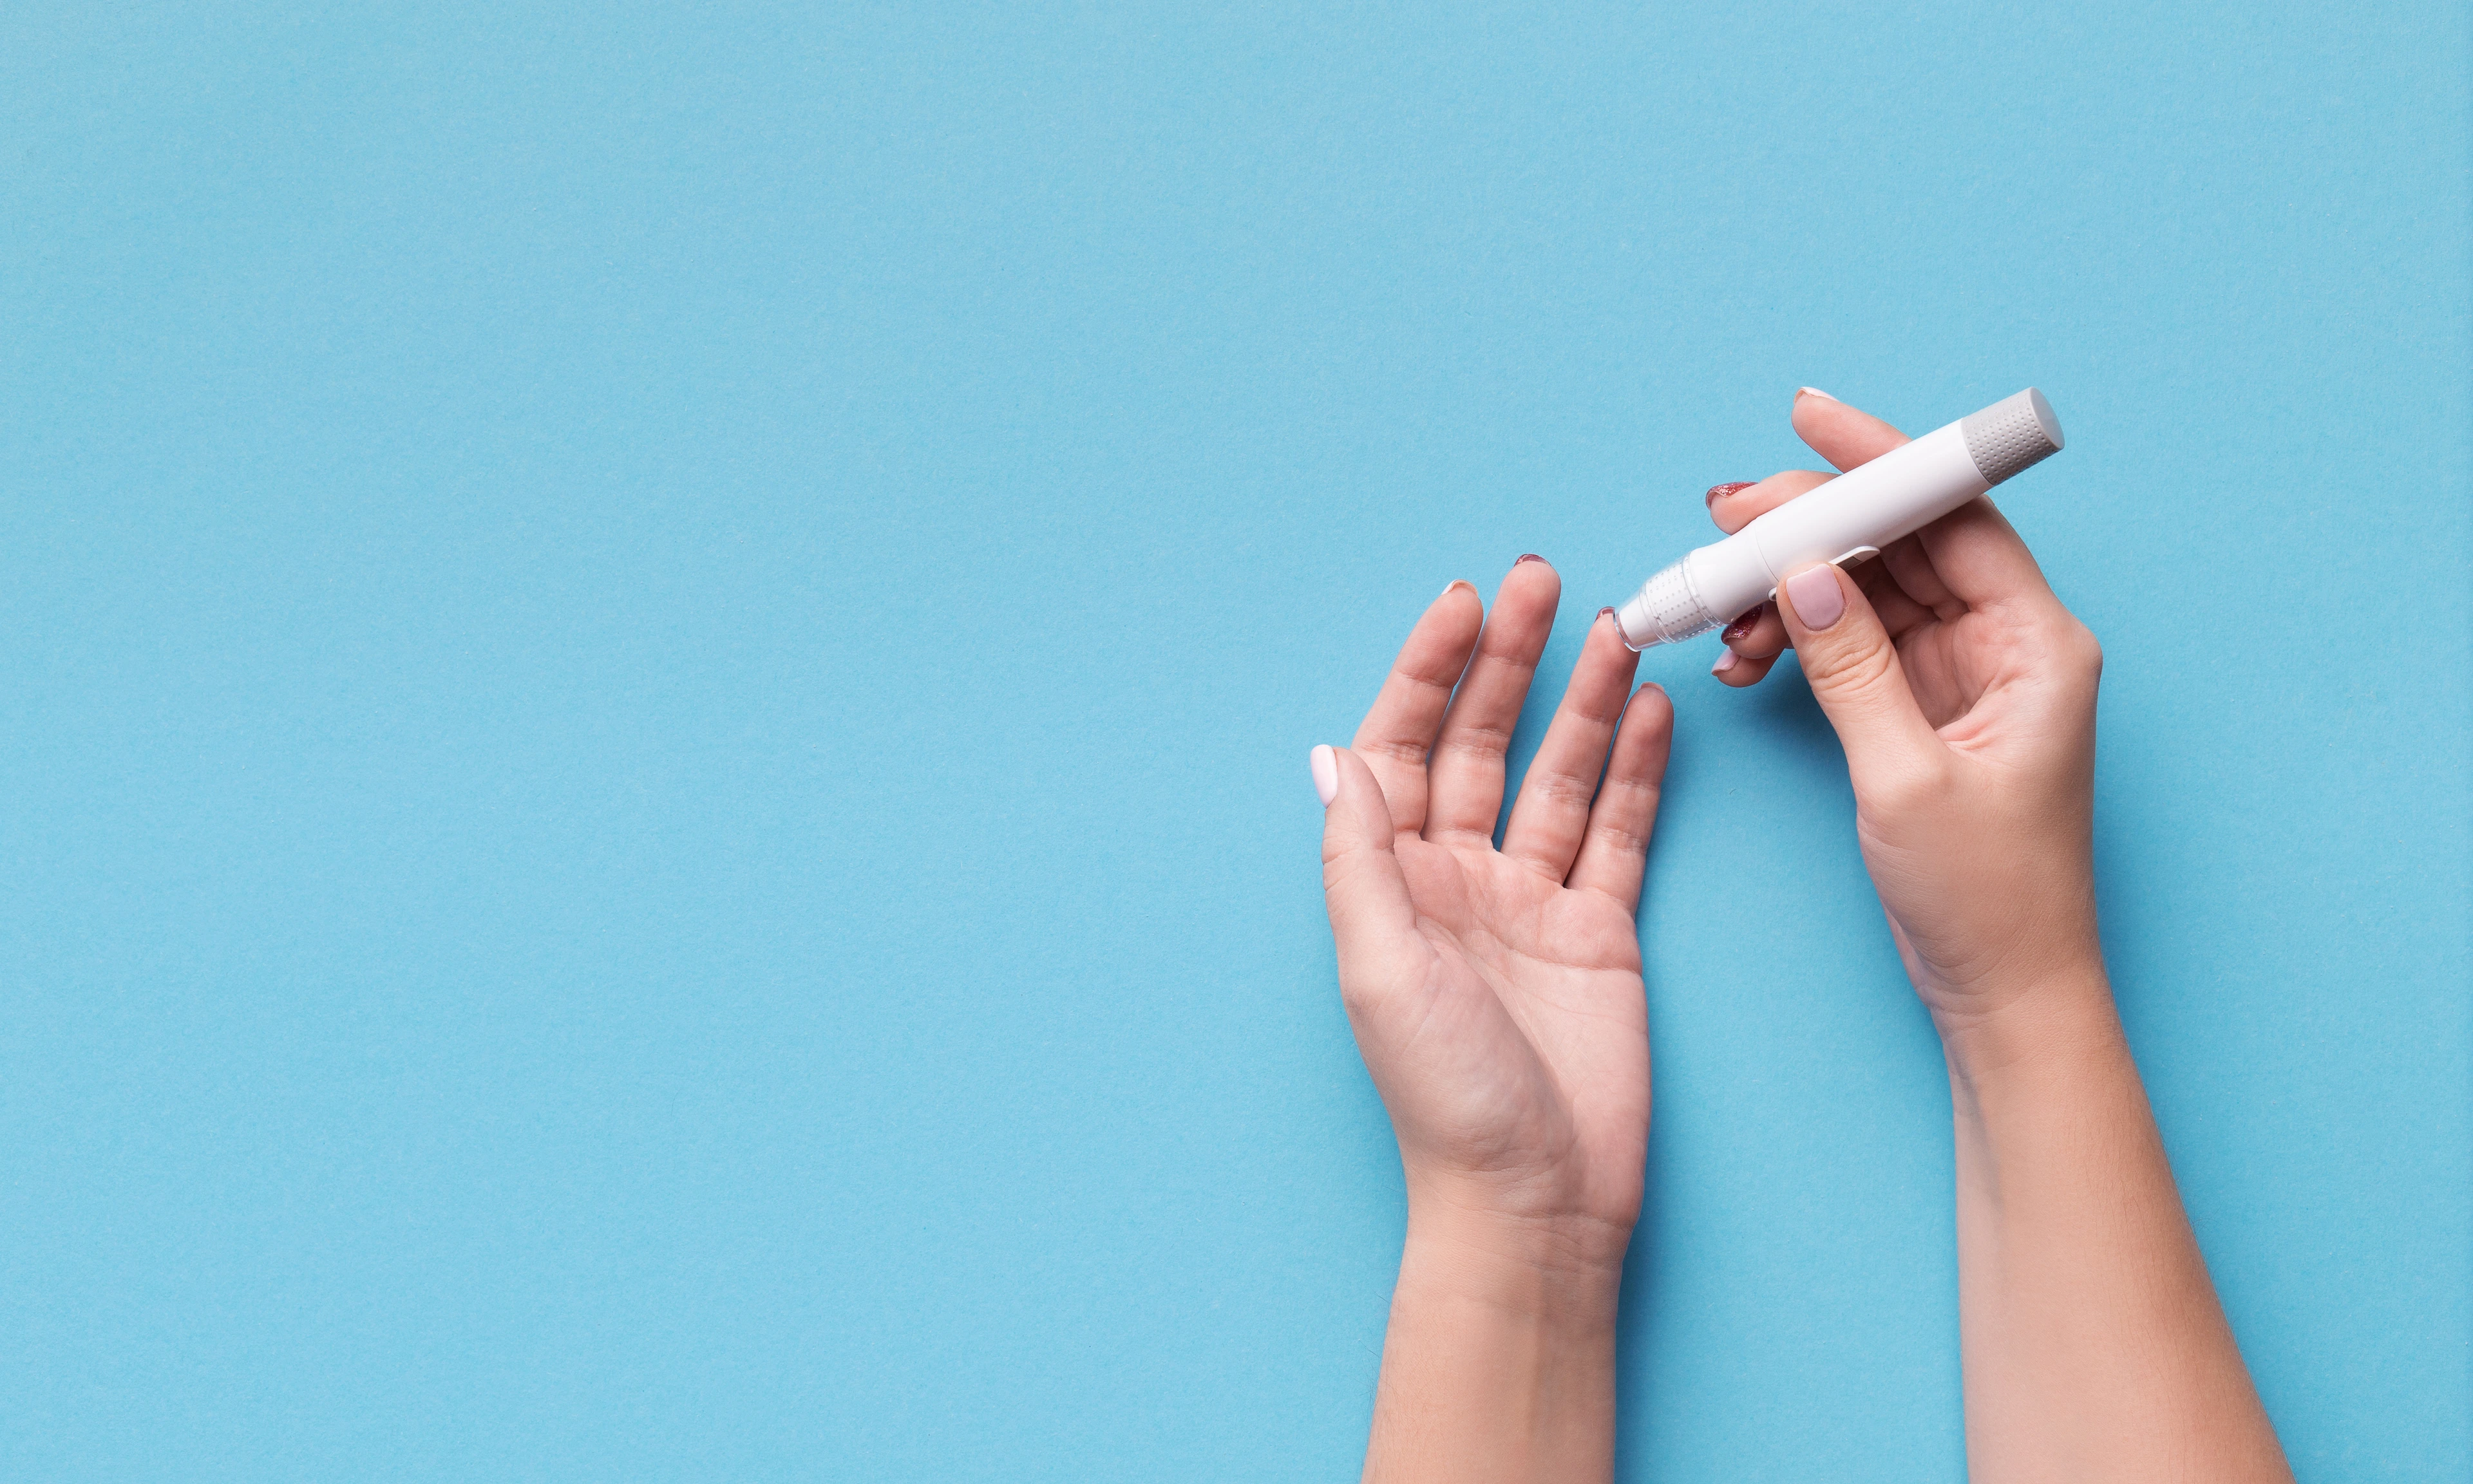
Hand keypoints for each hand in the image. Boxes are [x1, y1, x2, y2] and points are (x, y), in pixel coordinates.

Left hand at [1314, 557, 1671, 1259]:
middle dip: (1508, 662)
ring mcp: (1531, 902)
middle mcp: (1457, 879)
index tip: (1463, 603)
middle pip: (1480, 742)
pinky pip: (1619, 832)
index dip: (1427, 671)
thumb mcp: (1380, 968)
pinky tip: (1652, 713)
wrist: (1533, 1200)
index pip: (1403, 746)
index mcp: (1392, 882)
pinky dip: (1637, 772)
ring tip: (1617, 629)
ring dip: (1584, 701)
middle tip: (1541, 579)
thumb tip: (1334, 756)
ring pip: (1558, 775)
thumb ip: (1361, 858)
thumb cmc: (1444, 1099)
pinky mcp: (1599, 932)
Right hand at [1705, 390, 2105, 1043]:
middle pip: (1900, 541)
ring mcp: (1964, 672)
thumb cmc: (1987, 897)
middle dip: (1806, 525)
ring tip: (1719, 611)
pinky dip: (1794, 638)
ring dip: (1787, 587)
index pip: (1954, 515)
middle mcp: (2008, 642)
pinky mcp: (1923, 704)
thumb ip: (1854, 669)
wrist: (2003, 987)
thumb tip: (1803, 577)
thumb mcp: (1907, 779)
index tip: (1807, 420)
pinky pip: (1851, 640)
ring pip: (1865, 587)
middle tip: (1723, 521)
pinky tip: (1745, 657)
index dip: (1880, 461)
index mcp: (2038, 644)